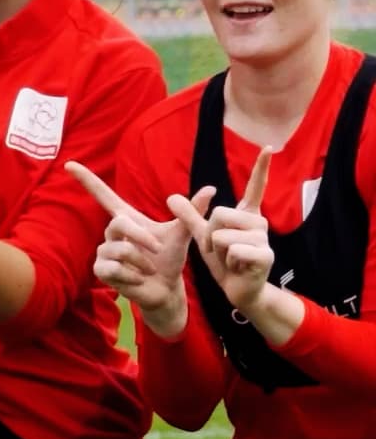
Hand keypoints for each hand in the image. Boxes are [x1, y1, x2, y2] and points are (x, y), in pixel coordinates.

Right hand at [67, 161, 216, 338]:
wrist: (166, 289)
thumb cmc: (171, 259)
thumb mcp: (182, 233)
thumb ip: (192, 210)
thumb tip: (211, 188)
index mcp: (127, 218)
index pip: (103, 195)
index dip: (87, 180)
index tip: (70, 164)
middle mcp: (111, 233)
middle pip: (118, 224)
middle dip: (140, 237)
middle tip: (157, 249)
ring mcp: (104, 252)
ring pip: (118, 249)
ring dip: (140, 260)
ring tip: (149, 269)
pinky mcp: (101, 271)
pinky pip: (113, 268)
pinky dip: (131, 275)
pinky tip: (137, 279)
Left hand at [168, 147, 273, 319]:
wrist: (240, 291)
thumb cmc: (224, 262)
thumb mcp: (204, 237)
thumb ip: (190, 217)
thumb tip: (170, 197)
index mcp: (246, 215)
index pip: (255, 187)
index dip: (261, 167)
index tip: (269, 147)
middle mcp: (259, 222)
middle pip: (219, 215)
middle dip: (211, 237)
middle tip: (223, 252)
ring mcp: (264, 238)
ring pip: (223, 235)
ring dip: (218, 253)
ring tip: (231, 261)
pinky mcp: (265, 255)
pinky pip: (233, 251)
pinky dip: (228, 263)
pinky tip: (239, 268)